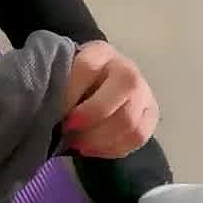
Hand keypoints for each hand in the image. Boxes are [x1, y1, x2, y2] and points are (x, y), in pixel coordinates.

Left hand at [62, 41, 158, 158]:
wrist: (96, 85)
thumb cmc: (72, 83)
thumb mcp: (61, 77)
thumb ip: (57, 89)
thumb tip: (51, 115)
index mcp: (100, 52)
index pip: (88, 67)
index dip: (71, 92)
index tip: (57, 111)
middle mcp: (127, 68)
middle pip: (124, 89)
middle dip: (92, 116)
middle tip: (69, 130)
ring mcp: (144, 92)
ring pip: (131, 120)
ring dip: (100, 139)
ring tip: (78, 143)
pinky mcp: (150, 115)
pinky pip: (138, 137)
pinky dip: (112, 149)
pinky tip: (92, 149)